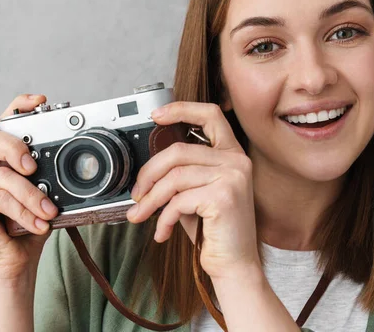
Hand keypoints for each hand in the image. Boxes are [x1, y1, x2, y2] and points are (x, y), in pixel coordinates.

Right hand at [0, 94, 58, 280]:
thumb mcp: (48, 195)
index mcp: (0, 160)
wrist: (17, 264)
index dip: (17, 107)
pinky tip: (37, 224)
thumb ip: (51, 177)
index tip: (40, 102)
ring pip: (0, 175)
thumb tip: (75, 163)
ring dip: (30, 194)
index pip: (2, 124)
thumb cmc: (33, 226)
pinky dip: (22, 211)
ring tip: (48, 211)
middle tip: (34, 166)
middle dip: (14, 146)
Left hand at [126, 102, 259, 279]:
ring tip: (141, 215)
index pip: (210, 115)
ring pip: (174, 177)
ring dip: (151, 200)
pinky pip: (178, 200)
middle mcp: (236, 161)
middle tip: (137, 193)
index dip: (181, 109)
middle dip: (148, 173)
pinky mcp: (224, 196)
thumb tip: (147, 169)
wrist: (234, 264)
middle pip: (178, 151)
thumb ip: (180, 174)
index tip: (156, 116)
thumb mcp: (195, 194)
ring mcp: (233, 177)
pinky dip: (163, 218)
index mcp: (232, 154)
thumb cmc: (213, 230)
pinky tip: (163, 232)